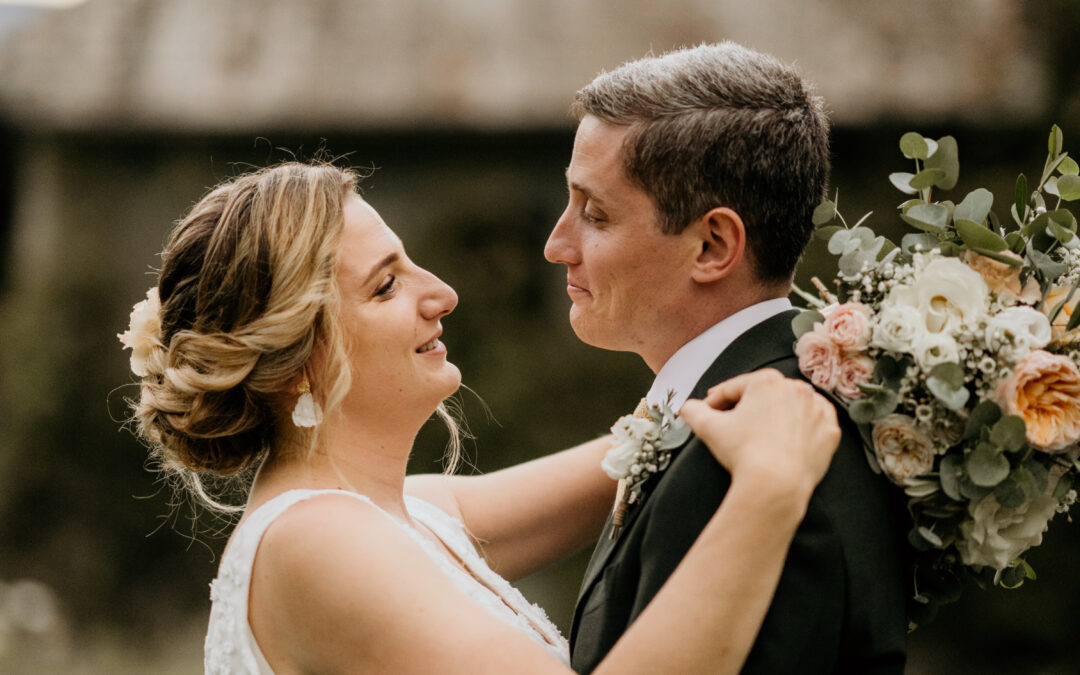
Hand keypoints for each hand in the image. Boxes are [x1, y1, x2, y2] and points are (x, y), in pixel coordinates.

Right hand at [679, 369, 840, 496]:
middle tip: (734, 424)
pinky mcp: (830, 432)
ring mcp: (817, 410)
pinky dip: (803, 429)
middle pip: (764, 396)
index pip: (734, 388)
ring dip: (777, 415)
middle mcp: (796, 388)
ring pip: (791, 407)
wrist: (776, 486)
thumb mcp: (708, 427)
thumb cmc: (743, 453)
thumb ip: (692, 411)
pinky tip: (789, 439)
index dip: (716, 401)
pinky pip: (815, 424)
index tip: (708, 411)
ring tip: (761, 433)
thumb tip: (686, 408)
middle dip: (748, 408)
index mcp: (766, 381)